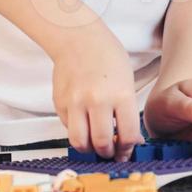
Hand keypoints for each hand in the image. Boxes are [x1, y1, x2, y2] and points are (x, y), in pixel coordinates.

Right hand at [50, 28, 139, 158]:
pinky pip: (68, 128)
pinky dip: (77, 131)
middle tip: (110, 152)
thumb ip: (128, 112)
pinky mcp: (59, 103)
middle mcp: (97, 100)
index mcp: (121, 94)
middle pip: (102, 143)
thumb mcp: (127, 81)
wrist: (78, 38)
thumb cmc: (106, 56)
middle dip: (108, 153)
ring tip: (95, 144)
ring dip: (89, 149)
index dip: (127, 150)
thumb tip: (131, 141)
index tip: (125, 153)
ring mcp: (75, 102)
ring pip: (80, 142)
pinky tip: (84, 123)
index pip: (127, 136)